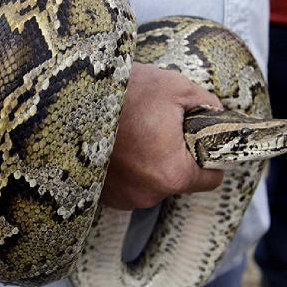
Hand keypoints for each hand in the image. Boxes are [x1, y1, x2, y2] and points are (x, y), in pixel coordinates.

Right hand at [102, 63, 223, 209]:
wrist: (69, 97)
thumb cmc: (124, 91)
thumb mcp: (176, 88)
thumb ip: (208, 107)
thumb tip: (218, 119)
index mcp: (172, 173)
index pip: (211, 178)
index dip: (210, 155)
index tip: (196, 135)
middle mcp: (146, 195)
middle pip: (178, 179)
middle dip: (174, 155)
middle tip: (156, 124)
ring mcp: (119, 198)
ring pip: (151, 182)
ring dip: (147, 162)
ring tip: (130, 131)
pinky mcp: (99, 195)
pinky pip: (126, 184)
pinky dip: (124, 168)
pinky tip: (114, 143)